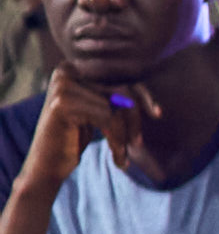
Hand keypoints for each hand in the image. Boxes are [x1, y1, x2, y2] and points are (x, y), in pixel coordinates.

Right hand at [22, 79, 143, 180]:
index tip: (157, 114)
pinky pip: (107, 118)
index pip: (119, 77)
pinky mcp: (63, 103)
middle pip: (120, 91)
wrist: (46, 166)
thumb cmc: (74, 137)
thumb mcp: (98, 111)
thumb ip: (116, 95)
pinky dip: (117, 140)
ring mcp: (62, 86)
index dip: (142, 96)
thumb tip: (147, 93)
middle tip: (137, 144)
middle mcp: (66, 71)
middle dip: (134, 119)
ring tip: (123, 155)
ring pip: (116, 107)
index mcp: (74, 68)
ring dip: (125, 134)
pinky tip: (118, 159)